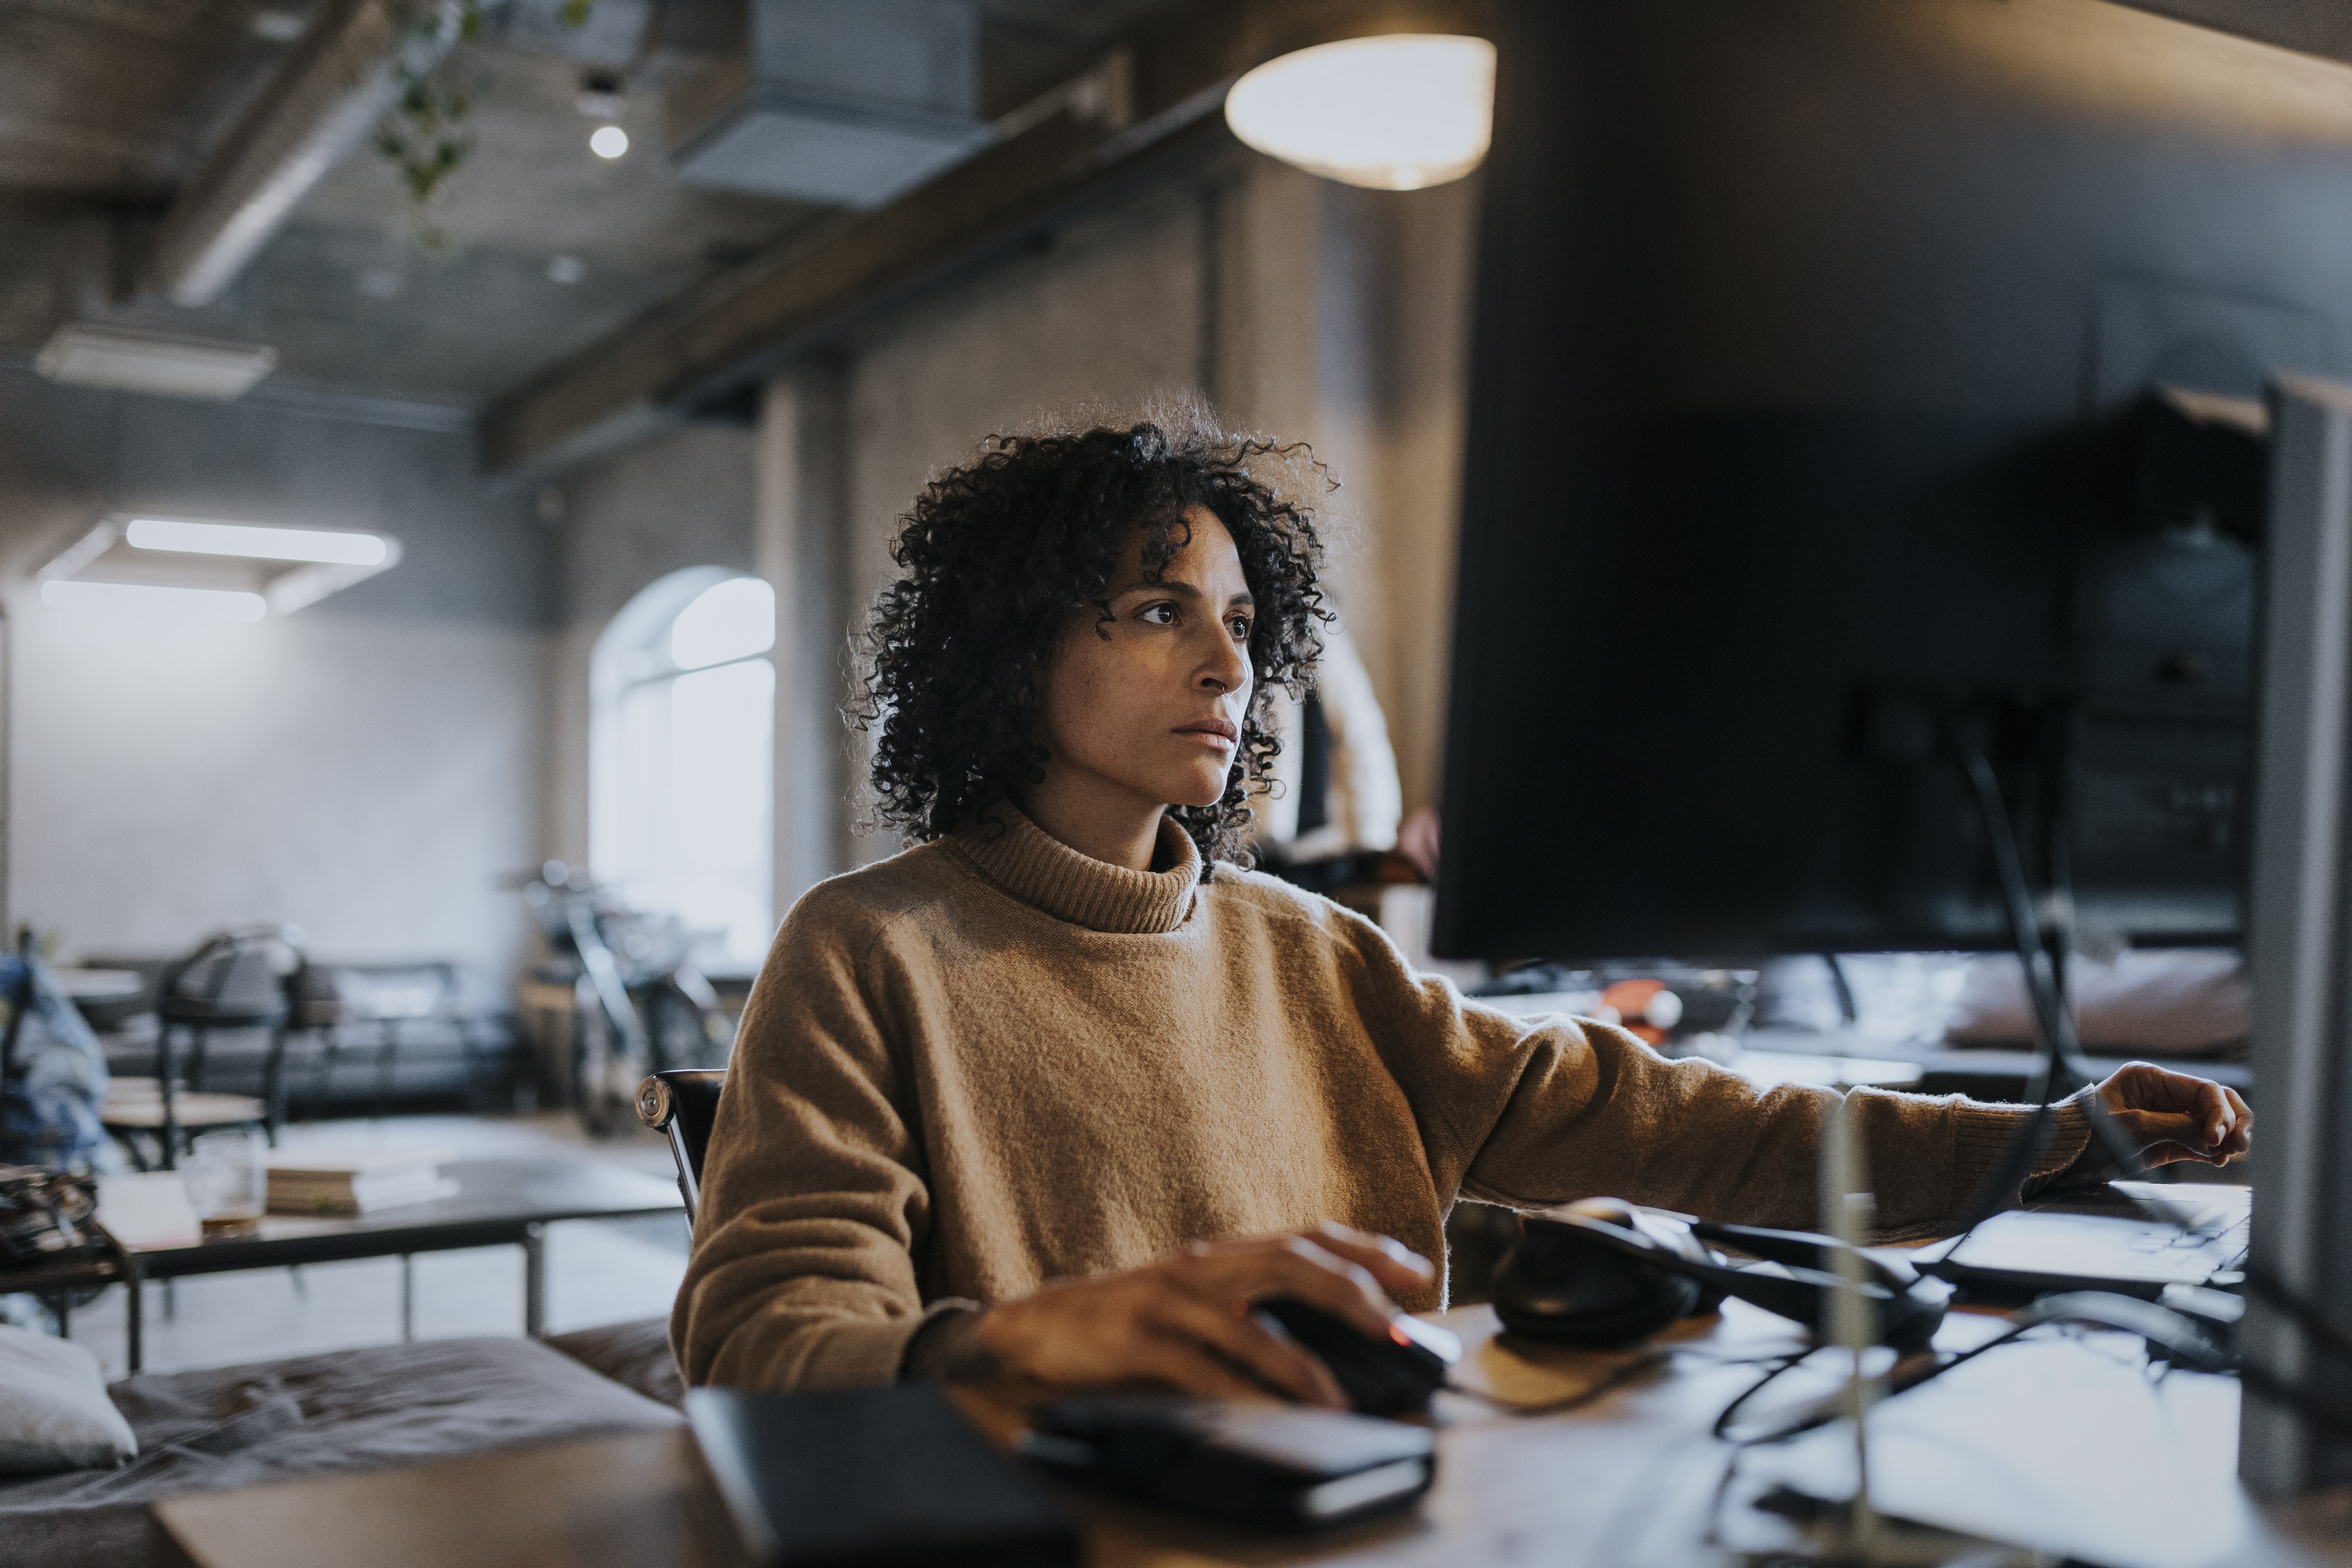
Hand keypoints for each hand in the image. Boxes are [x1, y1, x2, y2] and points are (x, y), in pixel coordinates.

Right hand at [970, 1222, 1434, 1407]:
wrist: (1034, 1327)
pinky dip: (1241, 1392)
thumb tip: (1329, 1337)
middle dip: (1352, 1291)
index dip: (1366, 1246)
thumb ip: (1249, 1305)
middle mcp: (1201, 1264)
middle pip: (1290, 1261)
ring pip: (1250, 1321)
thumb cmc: (1124, 1320)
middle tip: (1397, 1326)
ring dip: (1303, 1364)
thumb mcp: (1194, 1299)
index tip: (1418, 1269)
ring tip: (1342, 1398)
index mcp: (1220, 1253)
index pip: (1306, 1235)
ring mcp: (1167, 1299)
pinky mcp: (1137, 1339)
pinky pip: (1201, 1368)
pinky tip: (1270, 1413)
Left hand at [2065, 1061, 2251, 1179]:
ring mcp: (2168, 1117)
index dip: (2218, 1113)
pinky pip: (2201, 1142)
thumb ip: (2176, 1127)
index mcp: (2151, 1079)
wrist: (2065, 1157)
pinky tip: (2217, 1160)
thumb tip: (2214, 1137)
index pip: (2203, 1089)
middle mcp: (2164, 1094)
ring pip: (2214, 1123)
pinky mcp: (2168, 1141)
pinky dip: (2213, 1151)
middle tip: (2240, 1146)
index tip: (2216, 1138)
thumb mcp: (2132, 1128)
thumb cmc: (2088, 1135)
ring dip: (2228, 1138)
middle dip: (2233, 1122)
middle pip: (2216, 1102)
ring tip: (2229, 1155)